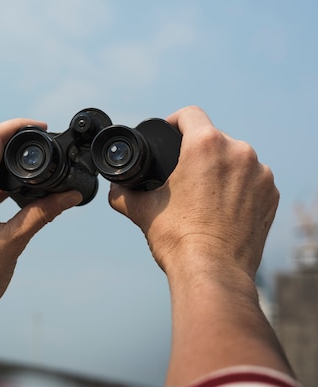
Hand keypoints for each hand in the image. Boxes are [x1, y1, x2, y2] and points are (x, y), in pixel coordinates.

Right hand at [109, 106, 278, 279]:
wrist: (212, 272)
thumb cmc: (179, 239)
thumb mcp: (141, 211)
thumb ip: (123, 193)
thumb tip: (116, 189)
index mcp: (205, 146)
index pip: (190, 114)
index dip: (174, 122)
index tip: (169, 135)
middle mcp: (239, 152)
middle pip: (213, 138)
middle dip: (197, 152)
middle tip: (183, 176)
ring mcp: (260, 174)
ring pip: (235, 159)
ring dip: (220, 169)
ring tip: (204, 195)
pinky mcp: (271, 194)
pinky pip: (252, 180)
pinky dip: (238, 188)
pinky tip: (223, 208)